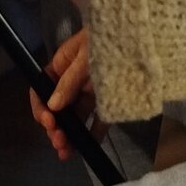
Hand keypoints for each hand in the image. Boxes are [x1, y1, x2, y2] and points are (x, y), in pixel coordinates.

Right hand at [28, 28, 104, 161]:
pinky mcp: (108, 99)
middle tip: (59, 142)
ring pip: (76, 116)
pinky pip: (99, 119)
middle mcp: (74, 79)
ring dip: (70, 135)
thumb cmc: (111, 36)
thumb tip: (52, 105)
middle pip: (58, 107)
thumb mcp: (88, 55)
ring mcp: (91, 90)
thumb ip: (70, 80)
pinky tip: (89, 147)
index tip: (49, 121)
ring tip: (67, 152)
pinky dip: (93, 134)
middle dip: (55, 126)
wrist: (144, 32)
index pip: (42, 87)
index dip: (41, 106)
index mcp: (63, 64)